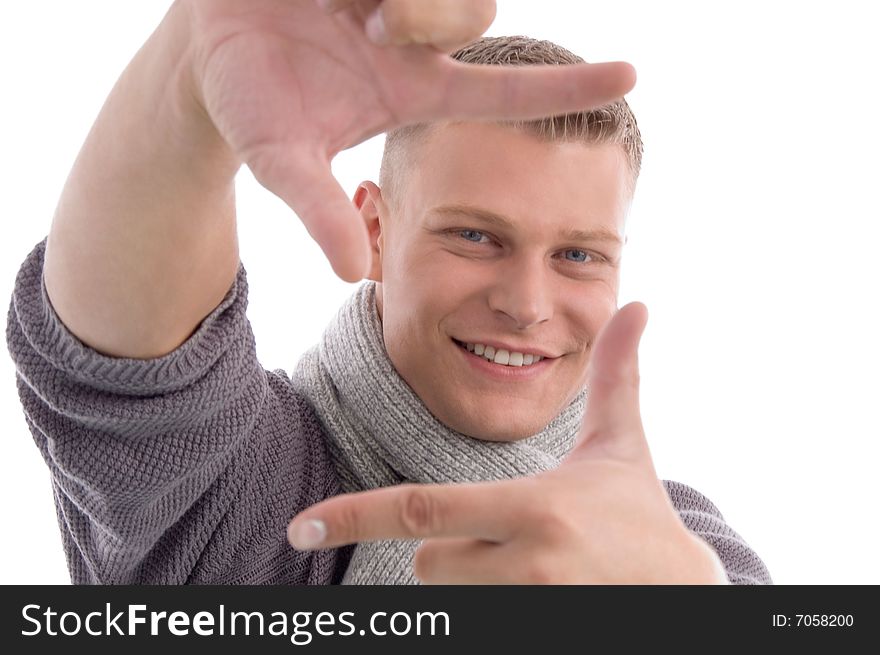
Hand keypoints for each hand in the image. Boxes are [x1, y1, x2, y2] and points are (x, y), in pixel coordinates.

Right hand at [184, 0, 635, 280]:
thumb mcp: (283, 162)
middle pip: (474, 11)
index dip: (566, 87)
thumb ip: (320, 211)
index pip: (507, 91)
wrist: (205, 48)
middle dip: (425, 14)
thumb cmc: (248, 106)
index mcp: (416, 89)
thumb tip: (350, 273)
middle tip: (368, 24)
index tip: (633, 77)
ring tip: (338, 4)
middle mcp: (419, 39)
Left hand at [287, 302, 728, 583]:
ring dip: (471, 573)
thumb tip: (638, 303)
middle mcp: (526, 564)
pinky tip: (537, 587)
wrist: (684, 596)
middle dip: (448, 541)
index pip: (423, 511)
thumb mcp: (623, 445)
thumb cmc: (641, 515)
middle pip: (426, 557)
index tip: (300, 526)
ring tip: (531, 562)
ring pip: (448, 590)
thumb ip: (618, 373)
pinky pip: (470, 618)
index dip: (354, 515)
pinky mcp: (531, 632)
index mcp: (536, 507)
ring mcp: (528, 608)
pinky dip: (487, 597)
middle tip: (506, 531)